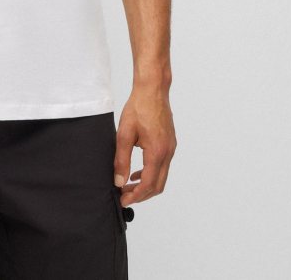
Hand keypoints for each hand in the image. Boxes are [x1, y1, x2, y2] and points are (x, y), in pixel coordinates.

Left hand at [114, 82, 176, 206]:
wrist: (153, 89)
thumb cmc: (138, 107)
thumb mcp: (124, 133)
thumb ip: (121, 159)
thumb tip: (119, 181)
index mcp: (157, 151)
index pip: (148, 184)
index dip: (135, 196)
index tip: (123, 200)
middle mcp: (168, 152)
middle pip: (158, 185)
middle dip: (141, 195)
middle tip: (124, 196)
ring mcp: (171, 148)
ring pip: (161, 177)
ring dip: (146, 185)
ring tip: (128, 186)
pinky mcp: (170, 143)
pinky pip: (162, 166)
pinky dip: (151, 174)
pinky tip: (137, 172)